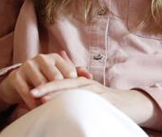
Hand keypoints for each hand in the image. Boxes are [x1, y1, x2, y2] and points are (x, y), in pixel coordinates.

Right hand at [0, 51, 91, 109]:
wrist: (18, 81)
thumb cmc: (45, 76)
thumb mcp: (60, 72)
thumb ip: (76, 73)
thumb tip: (90, 77)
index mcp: (55, 57)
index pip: (69, 72)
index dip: (72, 85)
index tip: (72, 95)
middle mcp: (42, 58)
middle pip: (56, 78)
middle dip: (59, 91)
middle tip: (61, 102)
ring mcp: (28, 66)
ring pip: (42, 85)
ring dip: (46, 98)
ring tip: (49, 106)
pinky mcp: (16, 76)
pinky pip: (26, 92)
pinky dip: (33, 102)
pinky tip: (37, 107)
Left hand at [30, 78, 160, 127]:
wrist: (130, 103)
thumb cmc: (106, 97)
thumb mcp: (90, 85)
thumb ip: (75, 72)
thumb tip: (61, 53)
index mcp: (84, 81)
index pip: (63, 81)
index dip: (47, 84)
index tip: (31, 90)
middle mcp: (90, 85)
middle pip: (67, 84)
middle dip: (49, 88)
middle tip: (33, 92)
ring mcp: (97, 94)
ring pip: (76, 92)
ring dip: (60, 95)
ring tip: (44, 100)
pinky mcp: (105, 102)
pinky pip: (89, 102)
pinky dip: (78, 103)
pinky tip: (69, 108)